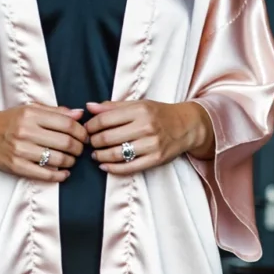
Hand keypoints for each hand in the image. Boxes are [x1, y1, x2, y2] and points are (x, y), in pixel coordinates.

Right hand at [0, 105, 88, 181]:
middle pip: (65, 142)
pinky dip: (59, 175)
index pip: (67, 123)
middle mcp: (25, 131)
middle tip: (80, 150)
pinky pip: (45, 174)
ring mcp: (20, 150)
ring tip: (71, 160)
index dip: (81, 131)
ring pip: (58, 159)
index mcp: (31, 114)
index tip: (84, 136)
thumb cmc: (9, 121)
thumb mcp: (30, 109)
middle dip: (78, 148)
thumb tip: (80, 114)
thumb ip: (55, 112)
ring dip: (70, 162)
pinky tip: (64, 173)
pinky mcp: (16, 166)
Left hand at [84, 99, 213, 174]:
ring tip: (95, 154)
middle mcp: (146, 126)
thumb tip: (89, 107)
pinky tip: (104, 165)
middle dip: (93, 142)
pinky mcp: (156, 159)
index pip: (104, 120)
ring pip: (115, 154)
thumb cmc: (159, 114)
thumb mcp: (138, 105)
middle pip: (107, 138)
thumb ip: (112, 107)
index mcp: (139, 110)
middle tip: (89, 142)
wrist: (187, 126)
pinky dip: (112, 168)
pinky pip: (128, 167)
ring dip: (100, 156)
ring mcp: (151, 144)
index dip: (90, 126)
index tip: (86, 129)